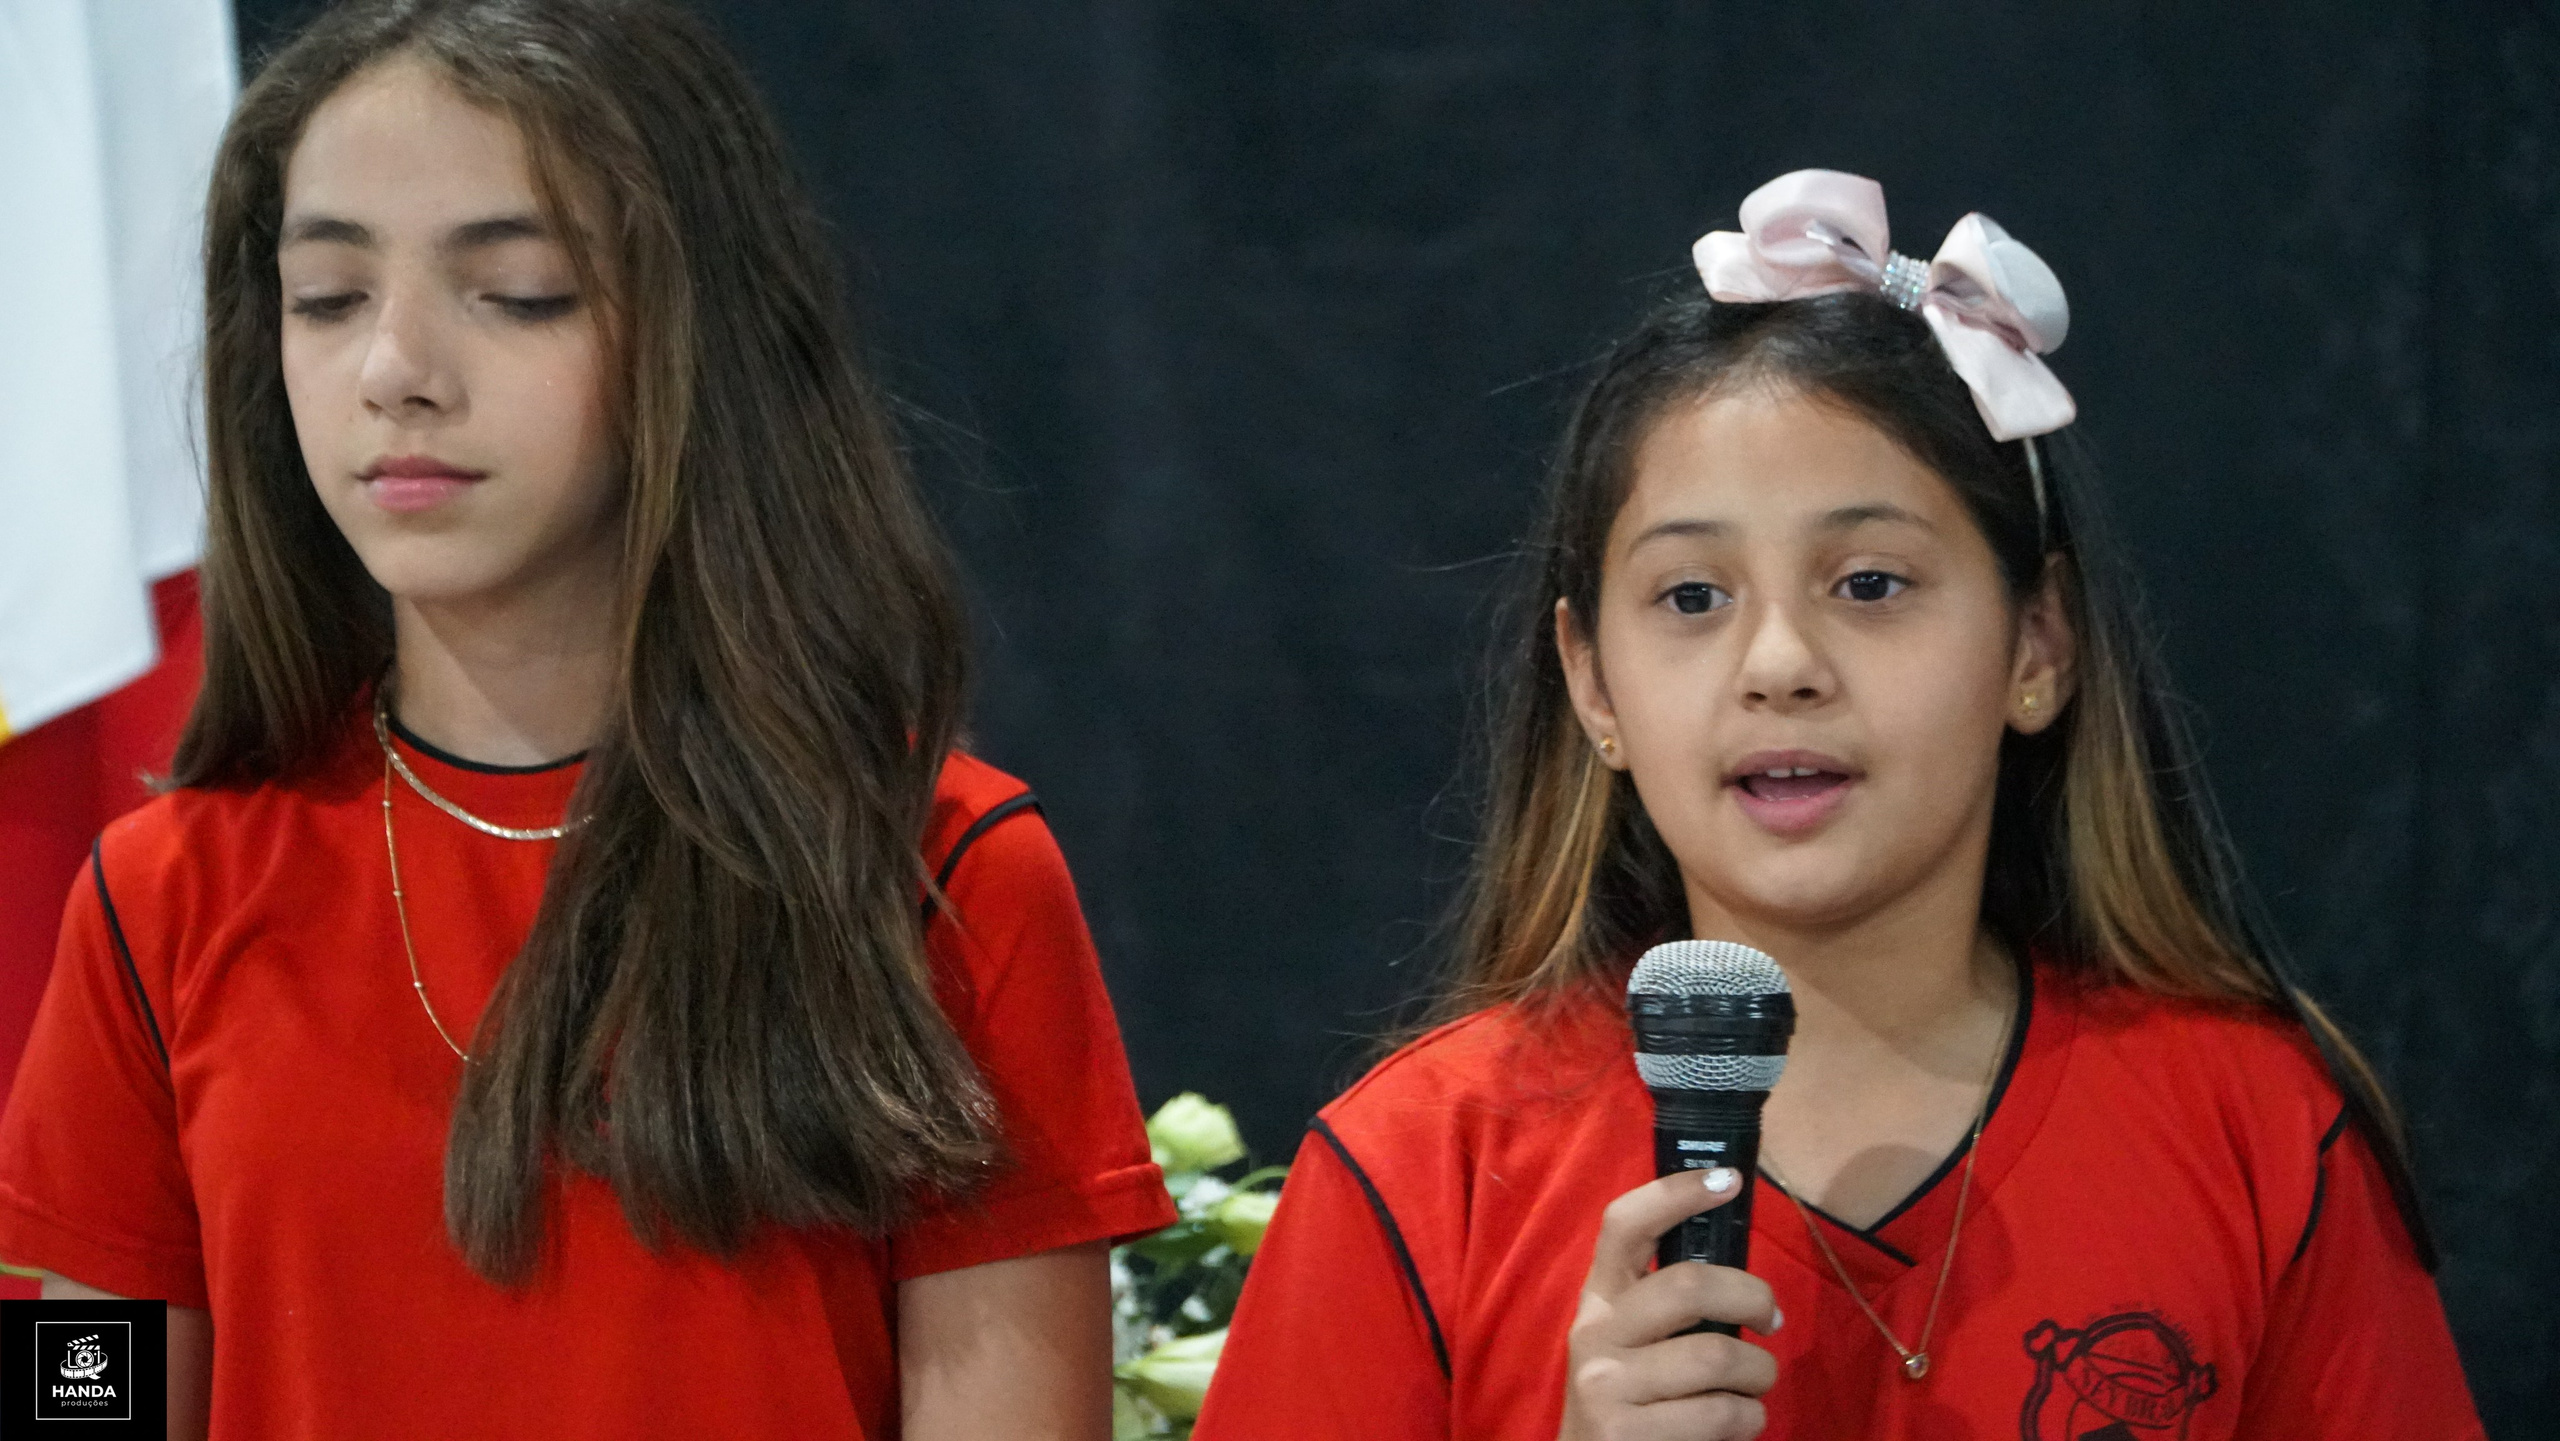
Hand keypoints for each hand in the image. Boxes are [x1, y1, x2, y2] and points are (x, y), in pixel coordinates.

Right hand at [1556, 1168, 1780, 1440]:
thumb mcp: (1632, 1342)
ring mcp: (1607, 1385)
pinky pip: (1722, 1414)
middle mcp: (1594, 1333)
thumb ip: (1669, 1305)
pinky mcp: (1627, 1435)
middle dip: (1750, 1296)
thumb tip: (1740, 1276)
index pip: (1624, 1225)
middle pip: (1689, 1285)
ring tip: (1754, 1386)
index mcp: (1598, 1298)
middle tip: (1770, 1318)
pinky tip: (1738, 1423)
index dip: (1677, 1193)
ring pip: (1717, 1356)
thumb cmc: (1629, 1399)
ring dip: (1758, 1373)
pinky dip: (1750, 1419)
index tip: (1729, 1179)